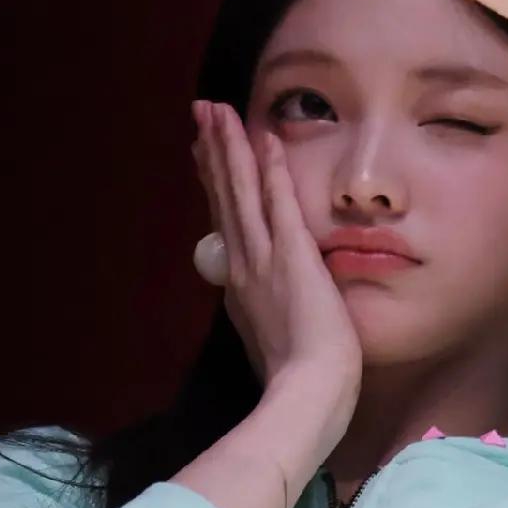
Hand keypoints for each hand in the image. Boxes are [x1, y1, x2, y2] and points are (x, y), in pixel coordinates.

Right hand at [192, 100, 362, 431]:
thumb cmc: (296, 384)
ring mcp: (264, 261)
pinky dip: (270, 170)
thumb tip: (255, 306)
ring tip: (216, 110)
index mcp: (240, 289)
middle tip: (201, 113)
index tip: (203, 155)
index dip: (214, 186)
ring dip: (230, 148)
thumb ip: (262, 318)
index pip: (225, 225)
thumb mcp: (269, 346)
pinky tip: (266, 138)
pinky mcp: (291, 258)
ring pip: (241, 193)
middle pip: (224, 199)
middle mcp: (244, 268)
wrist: (306, 397)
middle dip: (213, 153)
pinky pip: (279, 204)